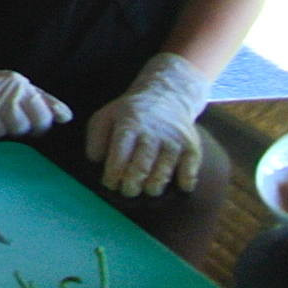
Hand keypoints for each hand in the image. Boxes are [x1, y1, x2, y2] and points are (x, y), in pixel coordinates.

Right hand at [0, 38, 69, 137]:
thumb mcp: (18, 86)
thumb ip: (44, 101)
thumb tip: (67, 117)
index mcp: (20, 86)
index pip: (42, 119)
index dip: (36, 124)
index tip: (25, 118)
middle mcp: (4, 93)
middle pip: (21, 128)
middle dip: (12, 125)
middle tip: (0, 113)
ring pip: (0, 132)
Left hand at [85, 53, 212, 197]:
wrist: (168, 95)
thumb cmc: (131, 113)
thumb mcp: (106, 116)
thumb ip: (96, 138)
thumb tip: (95, 162)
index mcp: (129, 125)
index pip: (120, 154)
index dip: (114, 173)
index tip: (109, 184)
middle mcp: (153, 134)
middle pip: (142, 166)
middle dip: (132, 185)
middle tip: (127, 192)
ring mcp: (175, 142)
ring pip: (164, 172)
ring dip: (154, 187)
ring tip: (147, 190)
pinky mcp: (192, 148)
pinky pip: (190, 172)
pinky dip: (183, 184)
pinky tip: (176, 187)